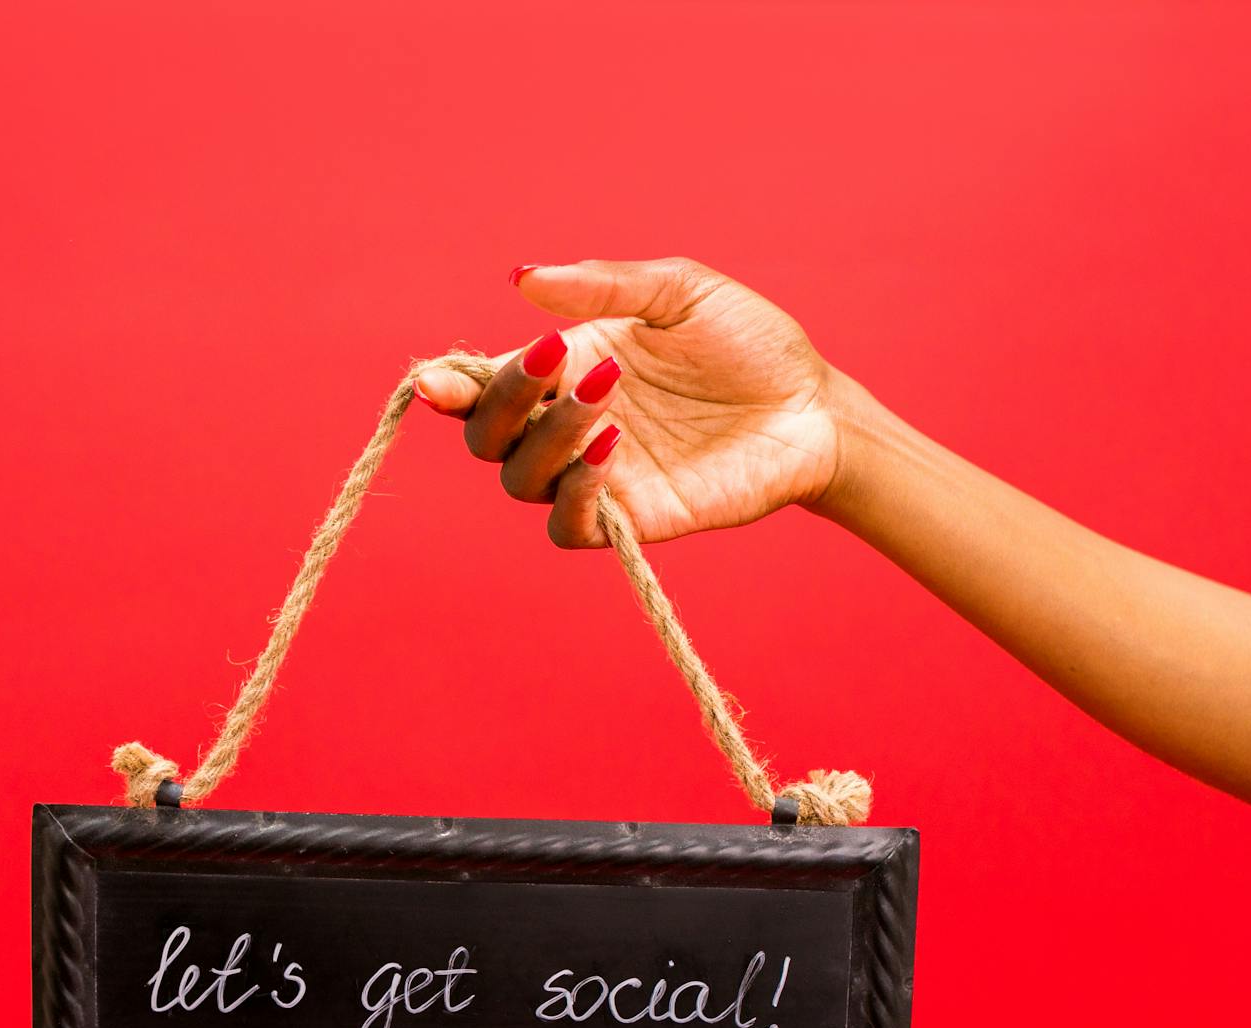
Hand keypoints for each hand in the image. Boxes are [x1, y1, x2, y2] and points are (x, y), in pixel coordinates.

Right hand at [412, 257, 854, 547]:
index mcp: (567, 369)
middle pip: (487, 438)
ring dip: (547, 437)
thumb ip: (603, 284)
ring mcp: (598, 477)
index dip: (448, 386)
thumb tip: (522, 278)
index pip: (484, 387)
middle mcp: (569, 427)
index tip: (436, 379)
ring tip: (608, 396)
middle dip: (502, 400)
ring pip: (520, 482)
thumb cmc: (750, 342)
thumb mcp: (678, 291)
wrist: (813, 404)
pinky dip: (574, 493)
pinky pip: (569, 526)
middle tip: (554, 362)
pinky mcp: (633, 520)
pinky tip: (611, 448)